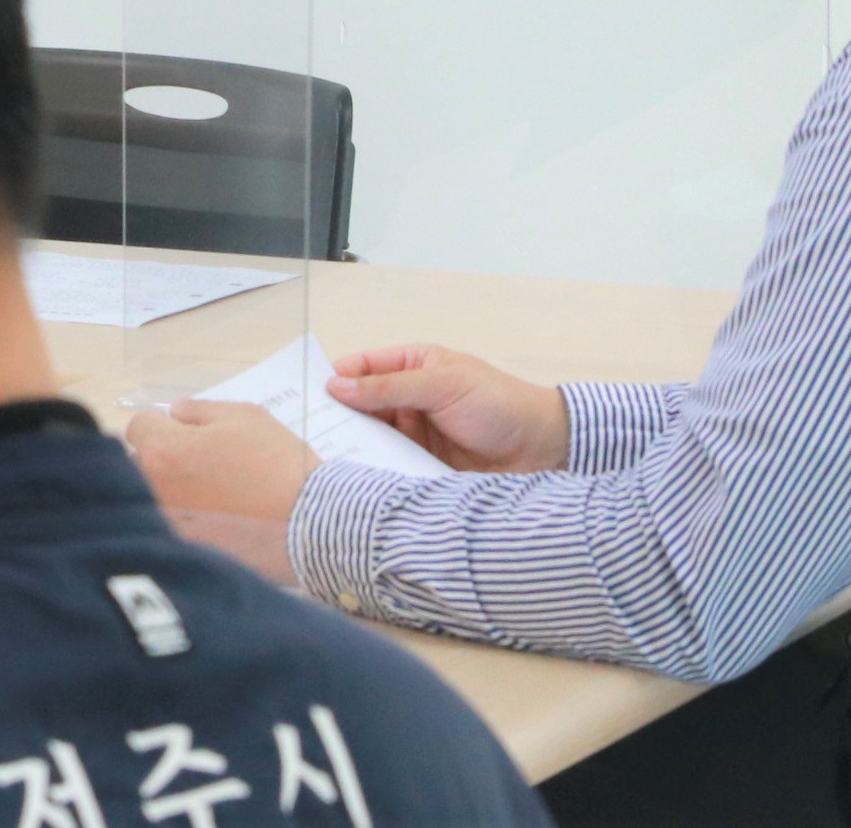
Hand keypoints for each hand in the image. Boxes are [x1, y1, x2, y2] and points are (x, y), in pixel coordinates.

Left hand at [124, 400, 315, 584]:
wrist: (308, 519)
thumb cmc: (275, 461)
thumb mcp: (242, 417)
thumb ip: (200, 410)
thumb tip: (176, 413)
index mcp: (163, 450)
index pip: (138, 427)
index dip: (162, 425)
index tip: (184, 432)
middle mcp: (155, 487)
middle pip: (139, 463)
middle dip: (161, 457)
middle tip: (197, 461)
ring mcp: (168, 521)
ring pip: (153, 495)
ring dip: (171, 489)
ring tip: (207, 491)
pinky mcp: (186, 547)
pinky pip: (172, 524)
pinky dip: (186, 518)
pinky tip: (214, 516)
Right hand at [325, 343, 570, 472]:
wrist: (544, 450)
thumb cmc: (500, 404)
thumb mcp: (443, 385)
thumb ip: (389, 387)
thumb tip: (337, 386)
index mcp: (413, 367)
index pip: (362, 368)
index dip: (335, 379)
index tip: (305, 396)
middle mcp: (409, 400)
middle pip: (361, 407)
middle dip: (338, 418)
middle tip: (308, 434)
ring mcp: (416, 436)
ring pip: (373, 440)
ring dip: (355, 448)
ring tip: (325, 462)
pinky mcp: (423, 468)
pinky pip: (391, 467)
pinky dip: (376, 473)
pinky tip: (357, 482)